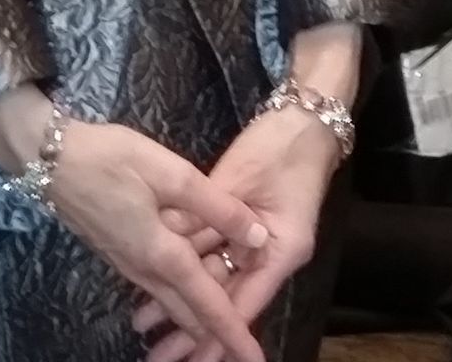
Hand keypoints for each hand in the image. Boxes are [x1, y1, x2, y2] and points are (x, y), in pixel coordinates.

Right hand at [0, 89, 269, 361]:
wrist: (52, 160)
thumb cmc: (113, 161)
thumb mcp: (173, 174)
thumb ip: (217, 207)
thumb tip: (259, 235)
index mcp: (162, 256)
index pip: (207, 305)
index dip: (233, 333)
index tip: (255, 360)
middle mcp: (145, 270)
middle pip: (189, 313)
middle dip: (217, 333)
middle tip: (243, 346)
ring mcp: (129, 264)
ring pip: (172, 301)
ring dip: (198, 315)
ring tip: (225, 321)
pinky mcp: (120, 251)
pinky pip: (158, 285)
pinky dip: (181, 293)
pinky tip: (193, 280)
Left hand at [133, 106, 344, 361]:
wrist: (305, 115)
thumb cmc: (280, 146)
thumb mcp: (241, 179)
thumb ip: (207, 215)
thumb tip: (169, 241)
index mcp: (280, 250)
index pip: (244, 303)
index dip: (216, 333)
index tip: (192, 360)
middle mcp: (269, 254)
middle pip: (227, 298)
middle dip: (192, 329)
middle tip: (158, 356)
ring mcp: (256, 240)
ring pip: (216, 279)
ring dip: (183, 300)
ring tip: (147, 328)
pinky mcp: (244, 224)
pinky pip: (214, 253)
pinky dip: (188, 267)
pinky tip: (159, 283)